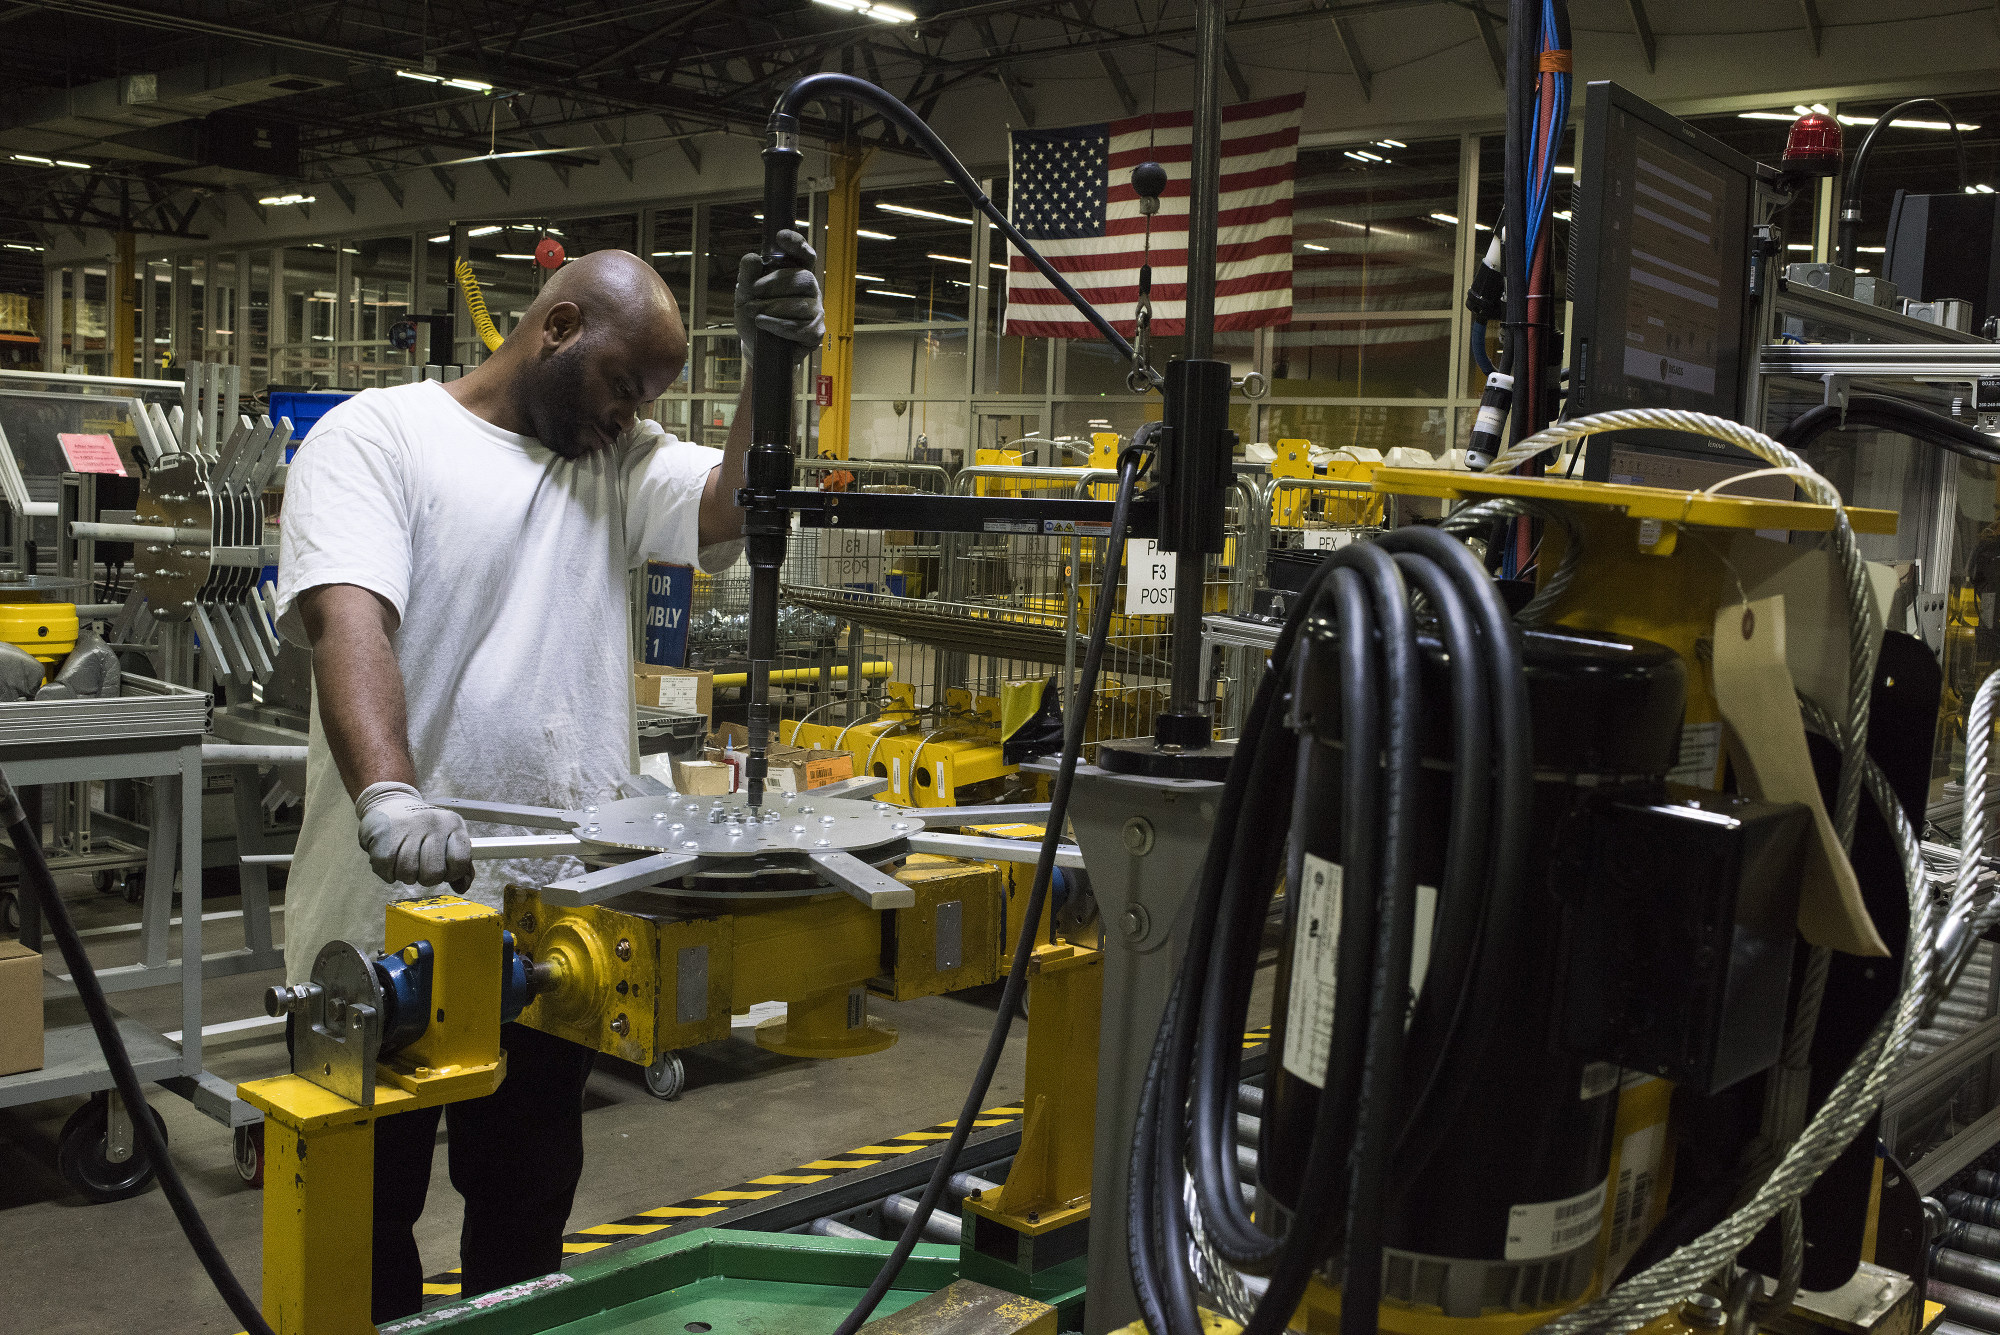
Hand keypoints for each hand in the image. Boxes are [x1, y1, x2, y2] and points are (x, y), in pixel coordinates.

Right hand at [354, 781, 471, 891]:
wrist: (389, 804)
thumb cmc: (422, 828)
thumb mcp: (447, 838)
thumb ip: (460, 863)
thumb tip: (462, 886)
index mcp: (452, 824)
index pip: (460, 860)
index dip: (453, 873)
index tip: (446, 871)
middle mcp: (432, 823)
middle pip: (434, 873)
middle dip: (427, 878)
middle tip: (422, 867)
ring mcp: (407, 828)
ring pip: (409, 874)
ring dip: (406, 875)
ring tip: (405, 861)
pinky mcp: (383, 836)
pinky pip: (387, 870)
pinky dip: (388, 873)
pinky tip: (391, 861)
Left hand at [735, 229, 823, 369]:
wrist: (755, 346)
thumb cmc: (754, 315)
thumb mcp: (744, 294)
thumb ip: (747, 276)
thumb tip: (752, 257)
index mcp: (796, 274)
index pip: (804, 255)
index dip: (797, 244)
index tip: (781, 237)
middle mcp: (810, 290)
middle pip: (804, 278)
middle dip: (776, 284)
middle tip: (754, 291)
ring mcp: (815, 311)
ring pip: (802, 305)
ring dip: (774, 308)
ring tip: (754, 313)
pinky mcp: (814, 333)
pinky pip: (803, 328)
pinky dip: (780, 326)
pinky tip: (765, 325)